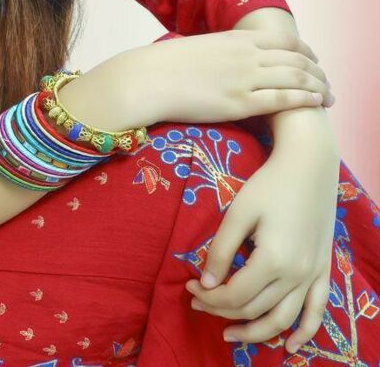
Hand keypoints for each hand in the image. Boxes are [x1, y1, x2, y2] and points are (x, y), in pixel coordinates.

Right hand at [142, 29, 334, 124]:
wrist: (150, 78)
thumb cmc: (170, 64)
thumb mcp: (205, 46)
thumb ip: (226, 50)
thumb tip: (235, 54)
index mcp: (238, 39)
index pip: (286, 42)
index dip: (307, 52)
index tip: (314, 62)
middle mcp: (247, 55)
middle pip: (297, 60)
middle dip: (318, 72)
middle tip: (328, 83)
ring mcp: (244, 79)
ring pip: (295, 79)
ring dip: (318, 87)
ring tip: (329, 97)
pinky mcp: (239, 104)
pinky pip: (280, 101)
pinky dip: (303, 100)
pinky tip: (314, 103)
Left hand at [184, 141, 340, 352]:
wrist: (309, 165)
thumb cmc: (269, 184)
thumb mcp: (239, 212)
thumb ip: (222, 249)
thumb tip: (207, 283)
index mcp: (273, 260)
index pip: (235, 295)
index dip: (209, 296)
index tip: (190, 286)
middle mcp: (296, 275)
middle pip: (254, 308)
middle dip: (222, 310)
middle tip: (198, 301)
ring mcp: (312, 275)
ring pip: (282, 319)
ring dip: (255, 331)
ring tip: (230, 334)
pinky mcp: (323, 270)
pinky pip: (316, 311)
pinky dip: (304, 332)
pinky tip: (290, 347)